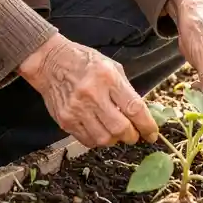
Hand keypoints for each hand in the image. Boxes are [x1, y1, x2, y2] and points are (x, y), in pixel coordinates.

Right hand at [19, 34, 157, 147]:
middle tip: (134, 134)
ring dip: (115, 140)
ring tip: (116, 132)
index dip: (147, 125)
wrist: (50, 62)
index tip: (152, 134)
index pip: (134, 108)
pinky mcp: (65, 120)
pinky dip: (98, 140)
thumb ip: (126, 90)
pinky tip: (101, 131)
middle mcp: (92, 95)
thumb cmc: (84, 62)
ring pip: (104, 139)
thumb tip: (141, 115)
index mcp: (108, 78)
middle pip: (120, 128)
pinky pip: (87, 140)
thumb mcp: (111, 67)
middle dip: (132, 136)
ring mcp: (76, 109)